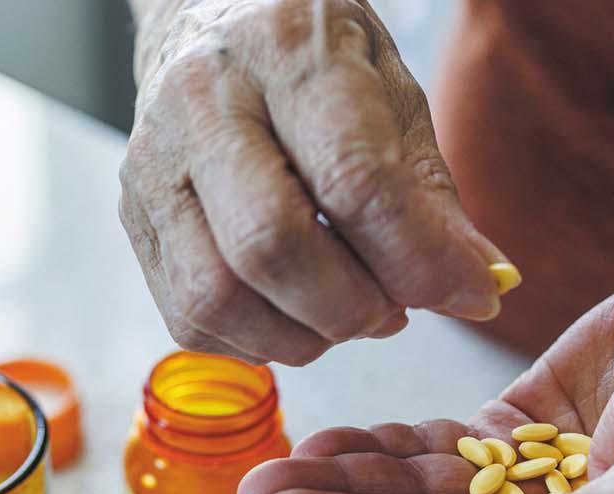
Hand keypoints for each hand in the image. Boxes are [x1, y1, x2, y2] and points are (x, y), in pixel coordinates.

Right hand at [120, 0, 508, 365]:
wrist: (205, 25)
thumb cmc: (308, 62)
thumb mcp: (390, 94)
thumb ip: (431, 194)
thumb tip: (479, 285)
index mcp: (284, 50)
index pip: (353, 180)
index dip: (418, 259)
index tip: (469, 295)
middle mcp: (202, 103)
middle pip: (268, 245)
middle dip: (350, 307)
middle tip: (393, 310)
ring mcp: (153, 167)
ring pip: (216, 296)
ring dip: (300, 335)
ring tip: (345, 314)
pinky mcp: (134, 222)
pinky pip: (189, 317)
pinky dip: (255, 341)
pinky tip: (291, 312)